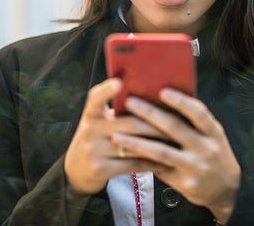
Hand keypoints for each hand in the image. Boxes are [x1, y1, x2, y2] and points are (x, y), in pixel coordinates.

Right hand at [64, 78, 168, 194]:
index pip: (96, 97)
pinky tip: (164, 159)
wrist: (76, 171)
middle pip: (129, 122)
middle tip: (177, 121)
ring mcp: (93, 150)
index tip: (119, 81)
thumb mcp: (99, 120)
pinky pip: (131, 164)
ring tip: (175, 140)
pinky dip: (150, 161)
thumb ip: (116, 109)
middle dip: (155, 123)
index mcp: (91, 113)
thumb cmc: (98, 138)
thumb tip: (151, 94)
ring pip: (133, 144)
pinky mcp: (99, 169)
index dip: (107, 89)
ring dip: (157, 143)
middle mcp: (90, 129)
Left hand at [112, 88, 240, 222]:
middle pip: (174, 128)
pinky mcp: (183, 182)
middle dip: (150, 114)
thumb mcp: (212, 133)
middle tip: (130, 102)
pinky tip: (126, 154)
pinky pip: (158, 168)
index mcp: (213, 131)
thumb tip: (164, 98)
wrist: (225, 188)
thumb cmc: (213, 151)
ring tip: (117, 134)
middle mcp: (205, 148)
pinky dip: (141, 159)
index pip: (198, 112)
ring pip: (161, 152)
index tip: (162, 91)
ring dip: (137, 142)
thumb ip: (195, 120)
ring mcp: (194, 166)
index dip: (180, 101)